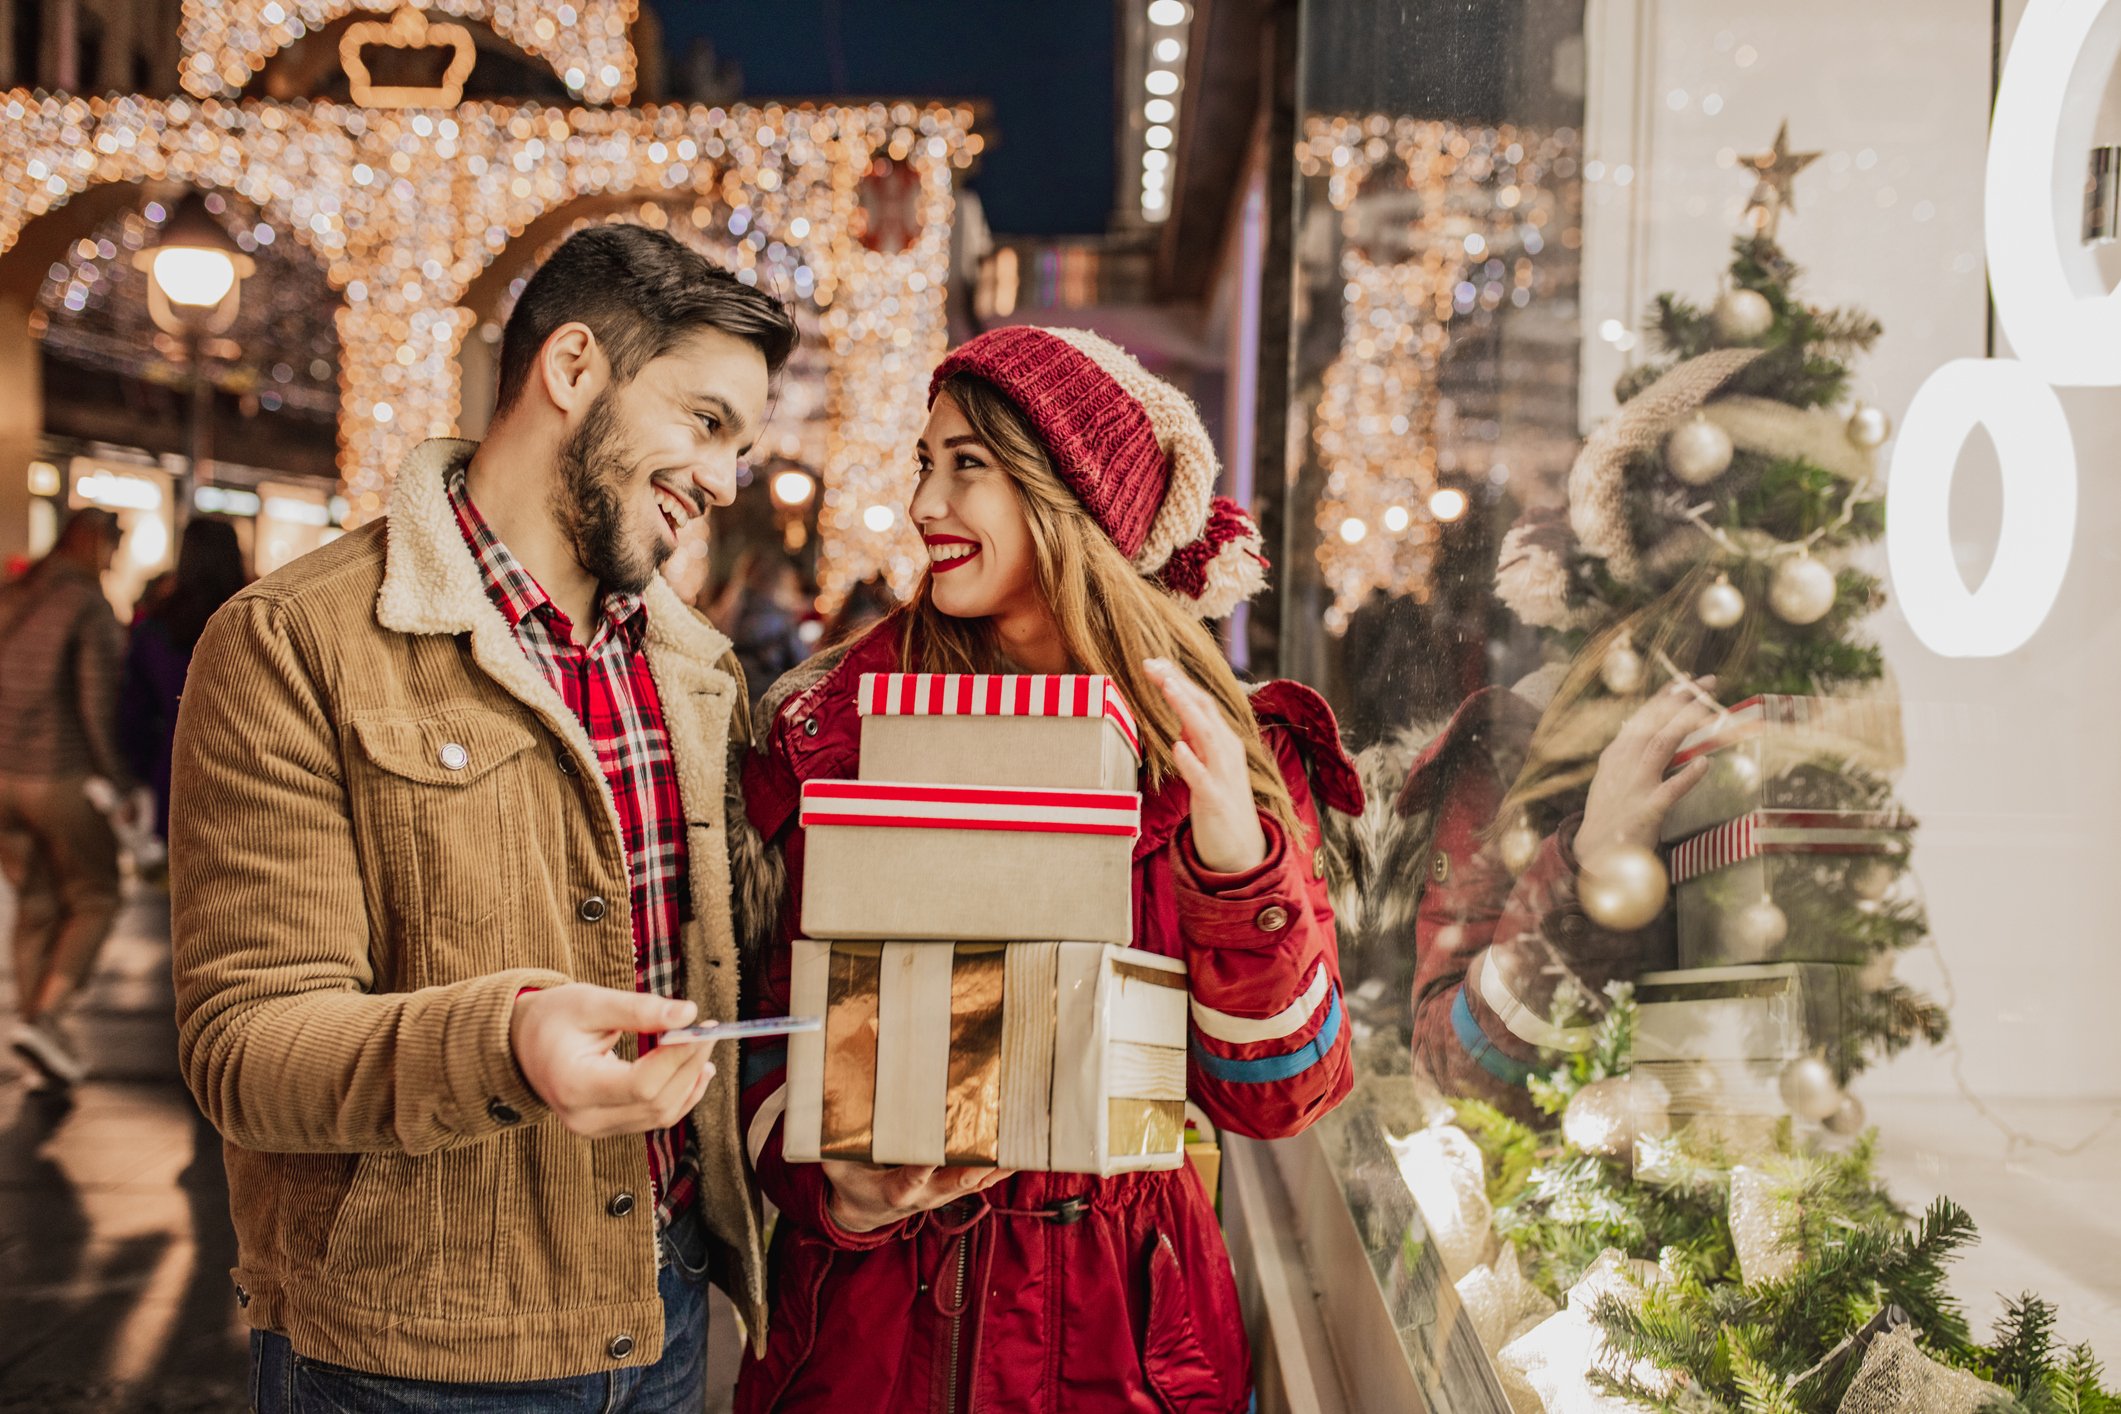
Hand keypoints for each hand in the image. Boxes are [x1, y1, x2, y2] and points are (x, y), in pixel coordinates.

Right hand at [510, 984, 714, 1139]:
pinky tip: (697, 1070)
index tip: (702, 1026)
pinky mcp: (608, 1127)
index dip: (679, 1056)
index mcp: (573, 1086)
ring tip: (704, 1045)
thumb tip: (689, 1014)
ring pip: (661, 1114)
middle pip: (657, 1102)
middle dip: (690, 1064)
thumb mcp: (590, 1002)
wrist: (522, 1044)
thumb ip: (639, 1010)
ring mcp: (596, 1128)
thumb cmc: (552, 1018)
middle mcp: (584, 1118)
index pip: (641, 1083)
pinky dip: (681, 1094)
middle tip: (709, 1030)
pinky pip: (654, 1118)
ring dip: (690, 1080)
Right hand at [820, 1161, 1011, 1233]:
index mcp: (894, 1190)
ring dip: (996, 1165)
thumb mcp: (834, 1165)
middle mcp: (925, 1196)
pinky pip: (982, 1180)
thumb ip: (833, 1145)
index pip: (911, 1178)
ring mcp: (943, 1194)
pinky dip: (1000, 1167)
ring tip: (1021, 1143)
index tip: (935, 1152)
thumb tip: (832, 1108)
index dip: (924, 1167)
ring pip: (975, 1181)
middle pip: (955, 1182)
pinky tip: (1022, 1150)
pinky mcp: (954, 1189)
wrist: (863, 1212)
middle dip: (975, 1165)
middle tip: (994, 1146)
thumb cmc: (849, 1181)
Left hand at [1145, 657, 1267, 873]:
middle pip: (1203, 709)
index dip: (1178, 680)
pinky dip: (1191, 760)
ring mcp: (1223, 775)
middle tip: (1151, 664)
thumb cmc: (1220, 805)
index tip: (1153, 661)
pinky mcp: (1216, 800)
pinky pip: (1203, 777)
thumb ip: (1197, 745)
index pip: (1200, 702)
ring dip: (1185, 709)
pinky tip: (1177, 746)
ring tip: (1166, 687)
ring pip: (1205, 734)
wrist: (1242, 851)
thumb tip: (1181, 724)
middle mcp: (1226, 751)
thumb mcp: (1208, 768)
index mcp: (1222, 741)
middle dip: (1178, 684)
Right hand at [1576, 675, 1722, 862]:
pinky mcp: (1647, 810)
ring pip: (1662, 745)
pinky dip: (1687, 776)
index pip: (1644, 717)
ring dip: (1686, 723)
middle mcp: (1624, 763)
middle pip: (1656, 723)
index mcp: (1617, 753)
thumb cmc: (1607, 813)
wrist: (1593, 852)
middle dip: (1683, 700)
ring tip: (1710, 708)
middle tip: (1709, 682)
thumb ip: (1627, 752)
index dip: (1667, 696)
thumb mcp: (1610, 776)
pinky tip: (1704, 764)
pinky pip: (1671, 790)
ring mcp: (1635, 786)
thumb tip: (1640, 728)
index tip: (1688, 679)